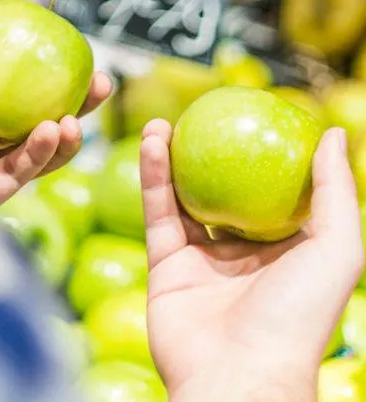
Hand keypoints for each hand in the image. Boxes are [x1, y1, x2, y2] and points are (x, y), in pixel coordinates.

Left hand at [0, 7, 111, 211]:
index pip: (5, 85)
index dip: (38, 70)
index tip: (67, 47)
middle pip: (32, 117)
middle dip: (70, 102)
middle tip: (100, 81)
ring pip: (35, 150)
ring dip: (66, 133)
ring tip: (80, 111)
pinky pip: (19, 173)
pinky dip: (40, 153)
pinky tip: (53, 129)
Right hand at [140, 120, 363, 401]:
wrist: (237, 375)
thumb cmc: (298, 316)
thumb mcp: (338, 249)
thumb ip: (336, 191)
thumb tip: (335, 134)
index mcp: (286, 250)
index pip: (273, 193)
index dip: (262, 155)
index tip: (252, 117)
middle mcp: (242, 254)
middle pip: (222, 191)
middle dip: (208, 154)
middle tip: (199, 117)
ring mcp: (201, 260)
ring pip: (183, 198)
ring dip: (171, 158)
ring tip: (162, 122)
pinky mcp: (165, 265)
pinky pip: (159, 213)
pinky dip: (152, 177)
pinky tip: (152, 143)